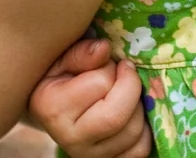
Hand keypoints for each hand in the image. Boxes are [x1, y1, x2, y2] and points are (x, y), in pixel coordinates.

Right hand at [27, 36, 150, 157]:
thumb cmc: (59, 78)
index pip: (101, 83)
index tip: (106, 62)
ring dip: (138, 106)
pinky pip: (140, 150)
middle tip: (124, 73)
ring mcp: (90, 157)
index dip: (111, 66)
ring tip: (124, 93)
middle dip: (131, 87)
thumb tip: (105, 48)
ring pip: (133, 132)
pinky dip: (144, 130)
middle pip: (118, 115)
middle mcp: (69, 139)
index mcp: (54, 108)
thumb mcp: (62, 59)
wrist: (51, 111)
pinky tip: (131, 114)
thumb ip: (81, 53)